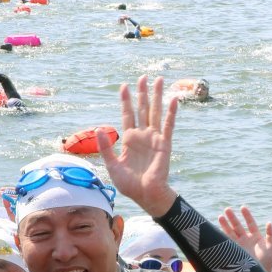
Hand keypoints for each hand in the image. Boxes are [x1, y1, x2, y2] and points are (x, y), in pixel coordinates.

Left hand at [97, 75, 176, 216]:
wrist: (145, 195)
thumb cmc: (129, 184)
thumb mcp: (112, 165)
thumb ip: (106, 147)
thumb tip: (98, 129)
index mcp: (129, 139)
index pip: (127, 115)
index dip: (126, 101)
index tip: (123, 86)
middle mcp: (142, 135)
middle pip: (142, 109)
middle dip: (142, 93)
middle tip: (143, 77)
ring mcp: (154, 138)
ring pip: (155, 112)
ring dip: (157, 96)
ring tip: (159, 80)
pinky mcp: (164, 144)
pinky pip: (168, 125)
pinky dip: (171, 112)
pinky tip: (173, 99)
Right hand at [218, 206, 271, 271]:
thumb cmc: (267, 262)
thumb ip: (271, 235)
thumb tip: (269, 222)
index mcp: (255, 237)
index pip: (250, 223)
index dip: (246, 215)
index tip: (242, 207)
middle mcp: (245, 240)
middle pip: (237, 226)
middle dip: (232, 218)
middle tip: (227, 209)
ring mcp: (238, 245)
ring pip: (230, 232)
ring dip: (224, 225)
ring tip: (220, 216)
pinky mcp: (232, 251)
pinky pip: (226, 242)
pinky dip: (221, 236)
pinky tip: (216, 229)